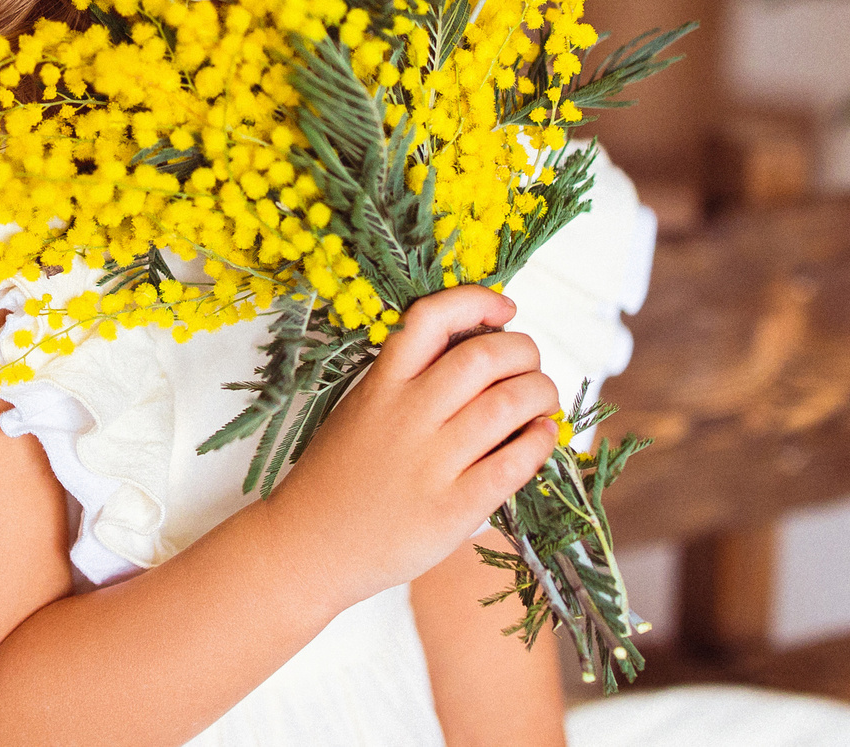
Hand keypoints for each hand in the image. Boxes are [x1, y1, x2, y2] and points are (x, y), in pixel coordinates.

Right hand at [261, 285, 559, 607]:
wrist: (307, 548)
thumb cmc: (337, 477)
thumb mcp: (360, 409)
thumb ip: (408, 381)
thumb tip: (481, 351)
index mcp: (380, 384)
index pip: (431, 318)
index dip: (477, 301)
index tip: (506, 309)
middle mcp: (405, 415)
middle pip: (485, 357)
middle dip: (525, 351)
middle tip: (531, 366)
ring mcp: (429, 463)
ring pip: (507, 405)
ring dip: (540, 394)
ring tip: (543, 401)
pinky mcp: (450, 510)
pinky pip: (512, 464)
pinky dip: (538, 442)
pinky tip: (541, 438)